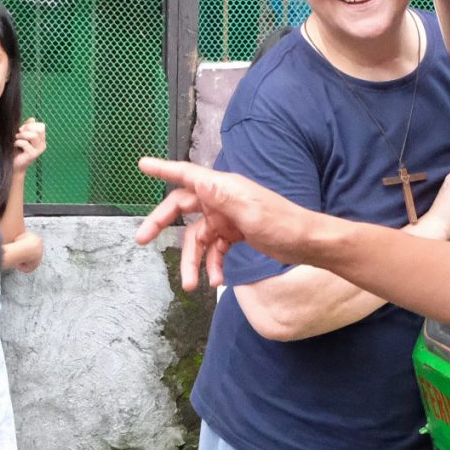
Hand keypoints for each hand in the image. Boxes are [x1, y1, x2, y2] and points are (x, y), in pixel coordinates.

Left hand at [11, 120, 46, 172]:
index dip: (31, 125)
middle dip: (27, 129)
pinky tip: (15, 145)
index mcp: (41, 139)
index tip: (22, 130)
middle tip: (19, 134)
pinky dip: (17, 142)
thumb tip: (32, 119)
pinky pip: (25, 143)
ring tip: (16, 139)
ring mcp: (38, 150)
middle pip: (39, 129)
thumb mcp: (22, 136)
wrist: (14, 165)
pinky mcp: (32, 155)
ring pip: (33, 136)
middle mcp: (42, 144)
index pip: (41, 126)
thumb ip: (27, 127)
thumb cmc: (17, 149)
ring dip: (22, 135)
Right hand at [135, 157, 320, 289]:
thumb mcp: (251, 212)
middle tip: (142, 239)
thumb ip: (224, 197)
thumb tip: (200, 180)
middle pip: (181, 208)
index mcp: (223, 187)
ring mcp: (227, 217)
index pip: (187, 174)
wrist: (307, 243)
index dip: (163, 169)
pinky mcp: (234, 233)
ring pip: (197, 237)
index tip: (142, 165)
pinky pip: (214, 249)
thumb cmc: (283, 223)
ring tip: (190, 284)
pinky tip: (216, 280)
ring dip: (192, 260)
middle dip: (161, 224)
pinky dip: (212, 264)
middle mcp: (221, 198)